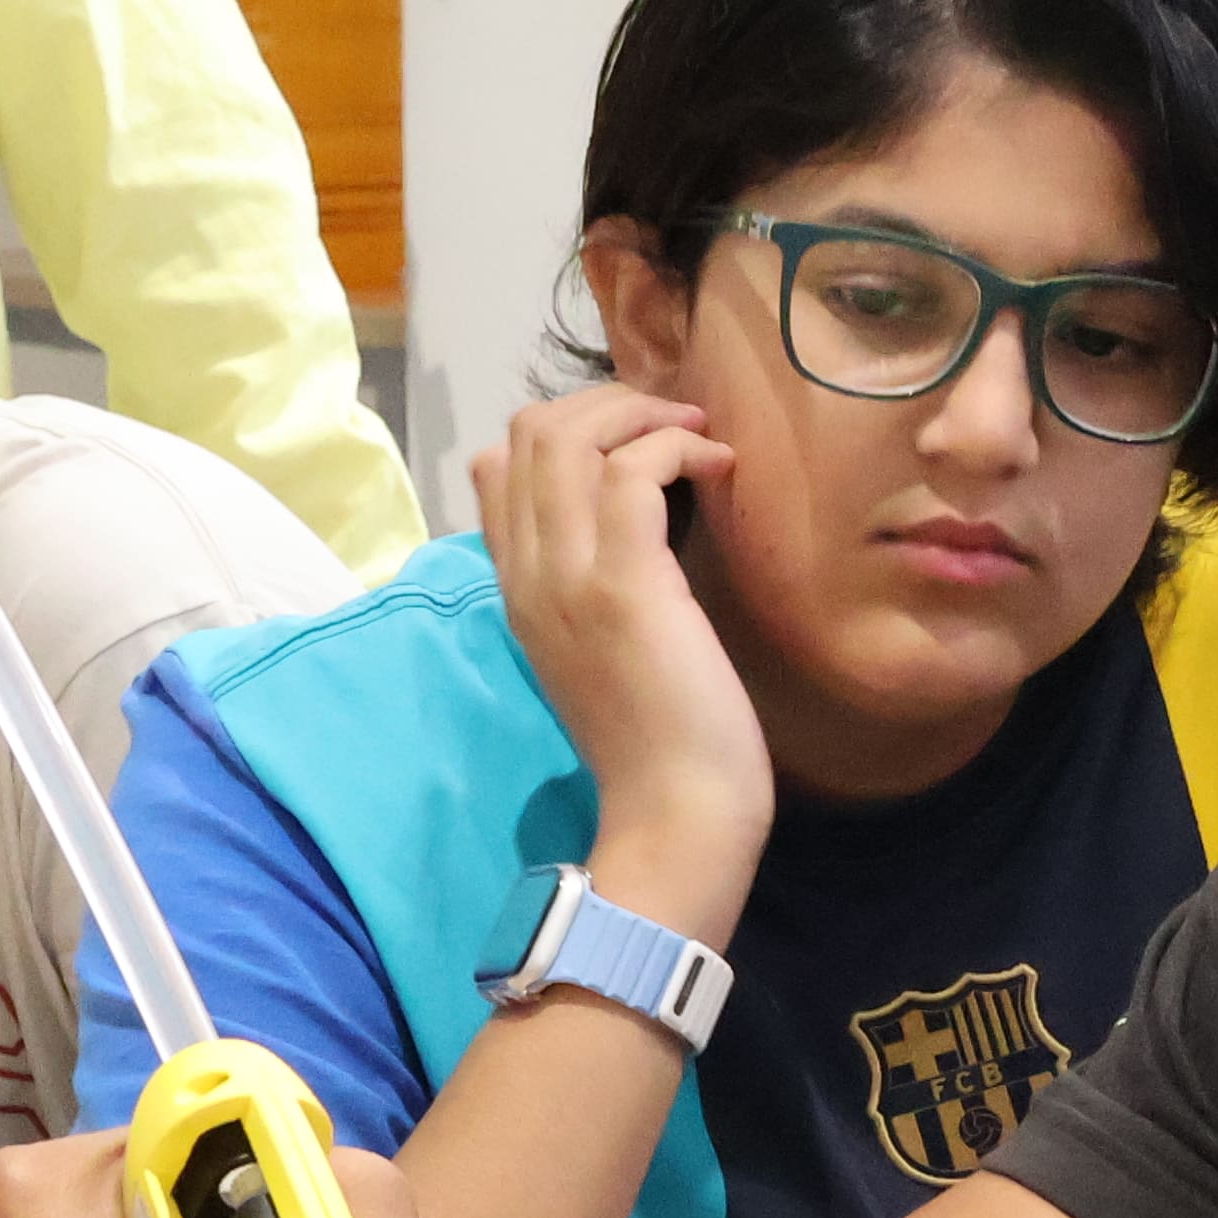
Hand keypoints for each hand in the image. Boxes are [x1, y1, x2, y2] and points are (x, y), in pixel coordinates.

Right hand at [469, 388, 767, 907]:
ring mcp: (569, 579)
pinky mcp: (626, 586)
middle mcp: (528, 576)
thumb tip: (621, 519)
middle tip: (672, 422)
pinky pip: (633, 471)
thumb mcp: (600, 650)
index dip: (566, 430)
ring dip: (644, 414)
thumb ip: (589, 586)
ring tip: (698, 433)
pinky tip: (721, 466)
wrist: (674, 813)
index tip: (634, 443)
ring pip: (569, 438)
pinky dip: (679, 446)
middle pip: (528, 433)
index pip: (496, 467)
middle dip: (607, 404)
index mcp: (517, 590)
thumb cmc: (656, 742)